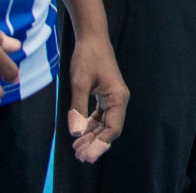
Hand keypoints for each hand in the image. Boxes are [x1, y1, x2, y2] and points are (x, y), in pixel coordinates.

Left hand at [65, 33, 127, 162]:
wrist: (92, 38)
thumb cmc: (87, 58)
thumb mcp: (79, 84)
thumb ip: (78, 109)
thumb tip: (76, 134)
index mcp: (117, 97)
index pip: (113, 128)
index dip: (100, 144)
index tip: (86, 155)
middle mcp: (118, 99)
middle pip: (110, 128)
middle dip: (95, 143)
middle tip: (79, 155)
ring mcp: (112, 97)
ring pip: (105, 123)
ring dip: (92, 136)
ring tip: (77, 148)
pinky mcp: (106, 95)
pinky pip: (101, 116)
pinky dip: (91, 126)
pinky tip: (80, 132)